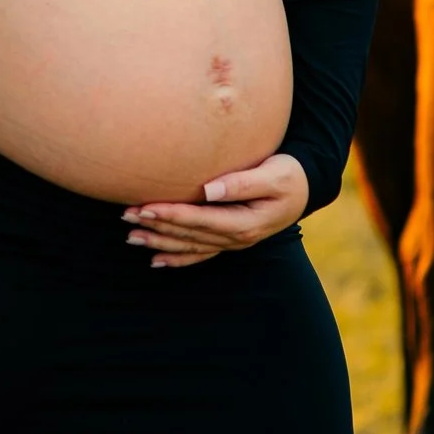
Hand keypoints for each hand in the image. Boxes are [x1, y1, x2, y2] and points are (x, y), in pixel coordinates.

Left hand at [123, 153, 309, 268]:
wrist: (306, 188)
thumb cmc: (289, 175)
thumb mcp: (274, 174)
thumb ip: (242, 182)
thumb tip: (209, 189)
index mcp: (245, 223)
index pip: (200, 220)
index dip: (171, 215)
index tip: (145, 207)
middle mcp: (236, 238)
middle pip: (189, 235)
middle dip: (157, 227)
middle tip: (127, 217)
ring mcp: (233, 242)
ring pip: (190, 246)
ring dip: (159, 242)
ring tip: (131, 236)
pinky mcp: (230, 240)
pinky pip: (200, 254)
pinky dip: (177, 258)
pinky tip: (156, 259)